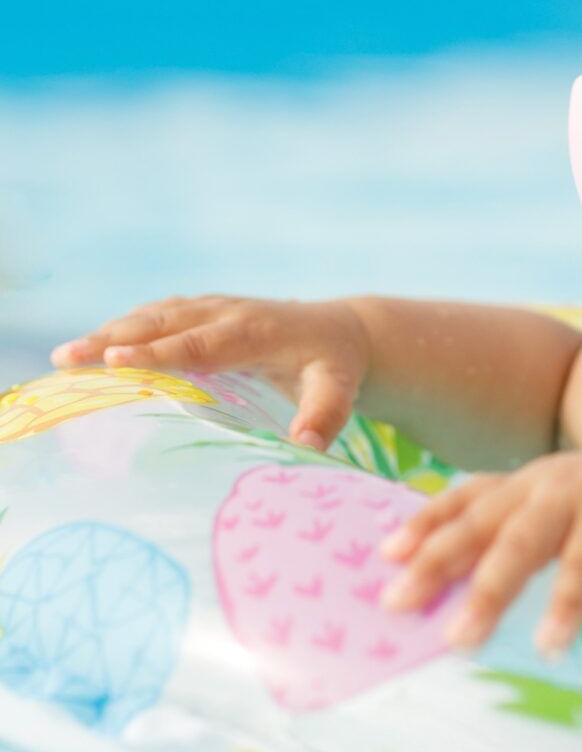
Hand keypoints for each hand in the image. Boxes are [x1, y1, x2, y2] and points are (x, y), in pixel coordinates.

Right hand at [50, 294, 372, 451]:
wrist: (344, 329)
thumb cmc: (337, 365)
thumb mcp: (340, 389)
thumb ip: (326, 415)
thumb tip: (307, 445)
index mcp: (258, 332)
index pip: (202, 344)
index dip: (159, 353)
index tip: (116, 360)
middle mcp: (231, 313)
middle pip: (167, 325)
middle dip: (117, 339)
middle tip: (69, 358)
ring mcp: (216, 307)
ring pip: (157, 316)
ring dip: (112, 331)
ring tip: (66, 356)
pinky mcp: (206, 309)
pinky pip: (162, 315)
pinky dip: (127, 326)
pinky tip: (96, 346)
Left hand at [378, 438, 581, 654]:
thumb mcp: (570, 511)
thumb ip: (528, 536)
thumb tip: (468, 586)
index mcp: (533, 481)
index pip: (468, 496)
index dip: (426, 522)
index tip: (385, 555)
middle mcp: (550, 484)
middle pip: (482, 522)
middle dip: (436, 561)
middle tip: (395, 602)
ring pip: (525, 544)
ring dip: (489, 591)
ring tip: (459, 638)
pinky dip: (566, 605)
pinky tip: (549, 642)